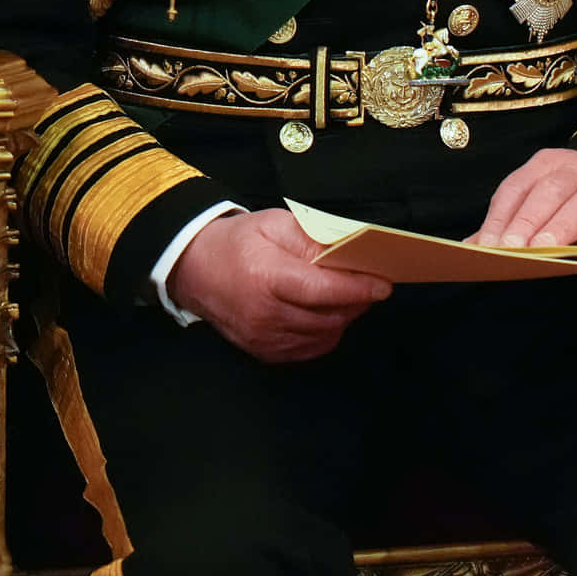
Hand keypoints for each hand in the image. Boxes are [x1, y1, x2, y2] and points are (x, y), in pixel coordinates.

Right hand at [168, 210, 391, 362]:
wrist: (193, 268)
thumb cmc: (235, 242)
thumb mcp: (273, 224)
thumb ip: (312, 239)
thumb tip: (348, 252)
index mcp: (266, 277)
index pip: (323, 290)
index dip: (357, 288)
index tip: (382, 284)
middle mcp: (265, 313)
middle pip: (329, 316)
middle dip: (356, 301)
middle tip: (367, 284)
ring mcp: (263, 337)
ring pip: (324, 335)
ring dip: (343, 317)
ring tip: (345, 296)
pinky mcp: (264, 351)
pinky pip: (310, 349)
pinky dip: (325, 332)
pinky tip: (324, 314)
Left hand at [467, 148, 576, 251]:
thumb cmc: (575, 200)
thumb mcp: (541, 201)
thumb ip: (509, 222)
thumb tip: (471, 248)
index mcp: (547, 164)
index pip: (517, 187)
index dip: (501, 216)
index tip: (488, 244)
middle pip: (549, 191)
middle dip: (528, 221)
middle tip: (514, 249)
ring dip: (562, 227)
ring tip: (547, 250)